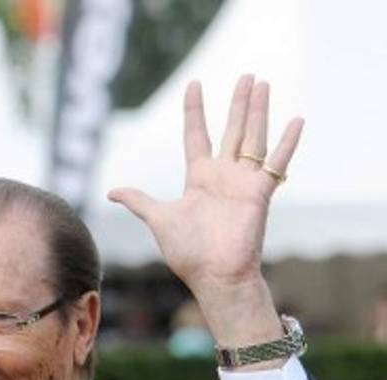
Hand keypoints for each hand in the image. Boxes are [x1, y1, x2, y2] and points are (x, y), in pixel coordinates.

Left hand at [108, 76, 302, 349]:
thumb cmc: (187, 252)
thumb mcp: (158, 219)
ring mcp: (244, 182)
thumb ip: (139, 201)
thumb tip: (111, 192)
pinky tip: (295, 121)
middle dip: (239, 103)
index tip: (194, 84)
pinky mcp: (260, 194)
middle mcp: (223, 175)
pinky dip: (287, 144)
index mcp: (199, 178)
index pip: (197, 135)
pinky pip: (277, 164)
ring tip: (263, 84)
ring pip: (254, 138)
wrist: (213, 275)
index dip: (195, 111)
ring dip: (259, 112)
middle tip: (247, 76)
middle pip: (233, 130)